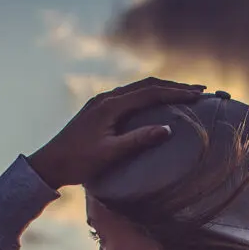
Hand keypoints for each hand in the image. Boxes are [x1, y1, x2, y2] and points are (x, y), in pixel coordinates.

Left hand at [26, 77, 204, 188]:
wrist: (49, 164)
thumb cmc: (78, 162)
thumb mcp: (110, 154)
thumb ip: (138, 140)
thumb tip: (167, 129)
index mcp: (110, 106)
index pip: (150, 93)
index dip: (176, 92)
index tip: (198, 94)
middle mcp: (106, 98)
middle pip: (146, 85)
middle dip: (174, 86)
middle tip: (199, 90)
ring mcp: (101, 102)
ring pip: (137, 89)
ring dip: (162, 89)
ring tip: (184, 93)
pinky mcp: (99, 110)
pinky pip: (129, 96)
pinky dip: (148, 96)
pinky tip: (156, 103)